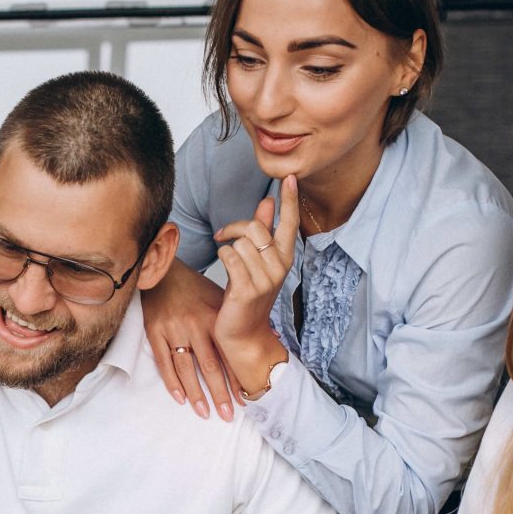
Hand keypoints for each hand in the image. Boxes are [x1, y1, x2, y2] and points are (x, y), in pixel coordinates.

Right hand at [141, 258, 236, 420]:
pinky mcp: (155, 330)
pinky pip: (163, 361)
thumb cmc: (194, 286)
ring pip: (186, 368)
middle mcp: (196, 325)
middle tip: (227, 416)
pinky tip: (180, 398)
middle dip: (220, 393)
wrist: (162, 269)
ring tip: (204, 413)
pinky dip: (171, 381)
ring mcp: (174, 329)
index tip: (245, 401)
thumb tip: (270, 338)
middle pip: (209, 366)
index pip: (228, 355)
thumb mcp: (221, 297)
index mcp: (215, 319)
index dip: (236, 379)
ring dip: (196, 393)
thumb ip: (240, 319)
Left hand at [212, 175, 298, 351]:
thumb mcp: (258, 262)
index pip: (290, 223)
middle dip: (234, 228)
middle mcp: (279, 267)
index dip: (289, 200)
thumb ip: (263, 232)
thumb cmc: (248, 297)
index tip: (290, 178)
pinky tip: (226, 272)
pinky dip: (222, 258)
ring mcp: (266, 279)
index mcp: (284, 258)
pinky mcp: (249, 289)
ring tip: (228, 264)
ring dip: (227, 249)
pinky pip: (230, 256)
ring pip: (240, 242)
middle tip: (224, 237)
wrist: (244, 335)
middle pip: (255, 227)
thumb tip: (268, 202)